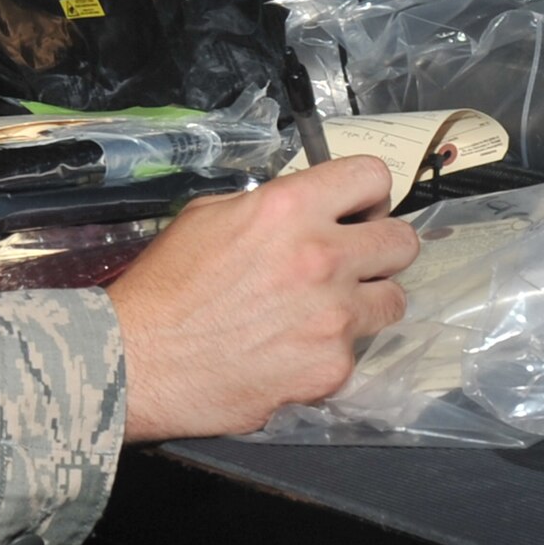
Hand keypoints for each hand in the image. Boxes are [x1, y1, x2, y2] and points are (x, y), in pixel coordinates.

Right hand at [105, 155, 418, 440]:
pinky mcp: (334, 367)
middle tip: (350, 260)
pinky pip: (356, 351)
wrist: (140, 358)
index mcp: (288, 209)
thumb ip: (265, 209)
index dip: (366, 192)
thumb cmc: (164, 284)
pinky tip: (291, 350)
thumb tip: (301, 215)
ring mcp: (335, 317)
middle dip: (379, 248)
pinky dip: (329, 349)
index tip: (356, 209)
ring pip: (394, 300)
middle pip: (402, 241)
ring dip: (366, 301)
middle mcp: (323, 257)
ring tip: (324, 310)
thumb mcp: (205, 216)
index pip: (371, 177)